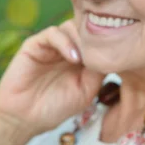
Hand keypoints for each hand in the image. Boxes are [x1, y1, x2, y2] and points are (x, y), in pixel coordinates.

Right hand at [0, 19, 104, 135]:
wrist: (25, 119)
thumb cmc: (57, 107)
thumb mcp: (87, 90)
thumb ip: (99, 71)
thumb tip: (113, 53)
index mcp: (83, 55)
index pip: (98, 36)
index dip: (109, 40)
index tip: (120, 51)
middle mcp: (68, 46)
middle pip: (86, 26)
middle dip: (96, 37)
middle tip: (103, 51)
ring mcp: (52, 44)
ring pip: (71, 26)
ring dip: (83, 39)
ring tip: (87, 58)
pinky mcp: (35, 44)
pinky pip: (53, 33)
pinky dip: (66, 42)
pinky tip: (74, 58)